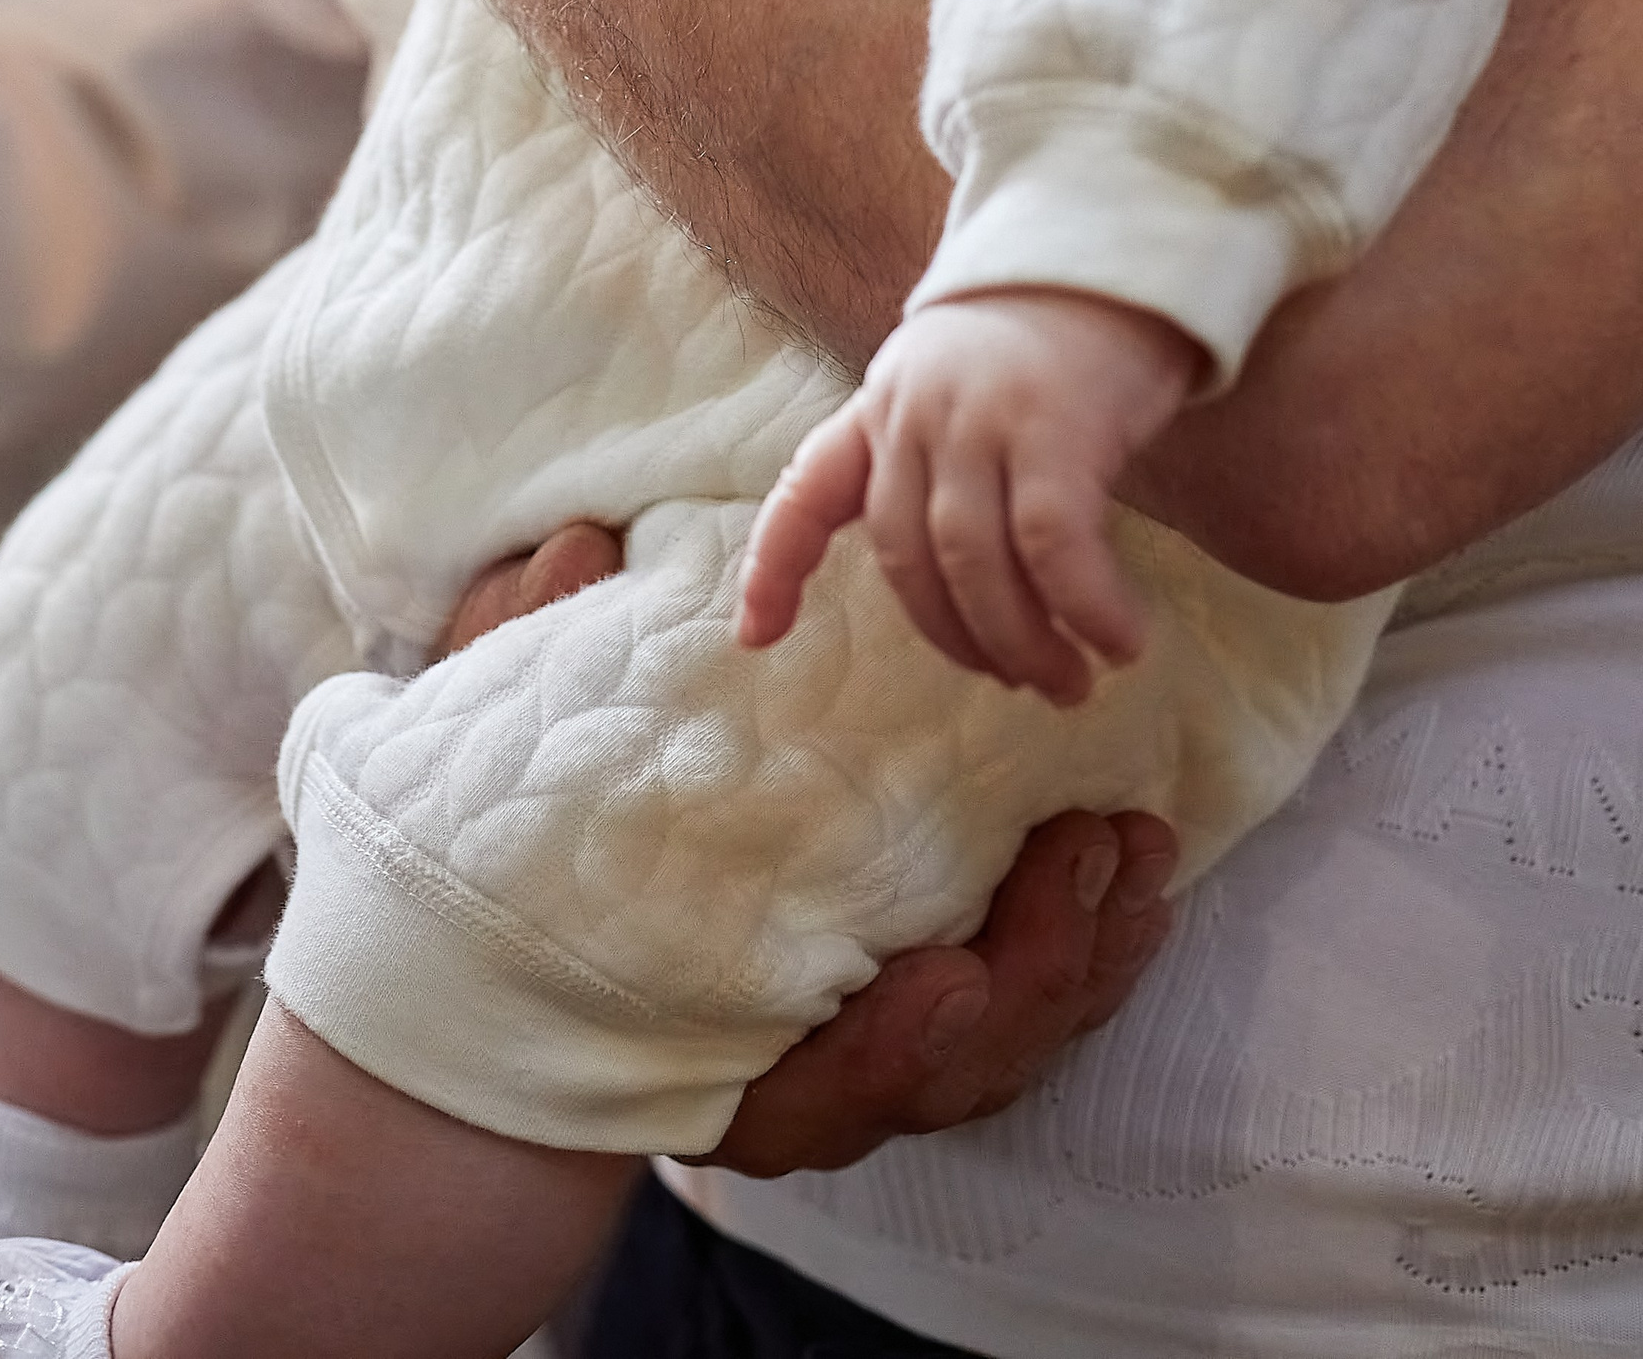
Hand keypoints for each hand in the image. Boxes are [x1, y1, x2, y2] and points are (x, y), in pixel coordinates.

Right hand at [432, 529, 1178, 1176]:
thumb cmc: (524, 861)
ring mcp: (879, 1065)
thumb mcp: (505, 752)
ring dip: (1085, 953)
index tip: (942, 982)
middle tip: (1082, 859)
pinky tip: (1136, 877)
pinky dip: (1095, 952)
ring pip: (1011, 1049)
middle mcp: (801, 1085)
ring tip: (1130, 848)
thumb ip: (534, 658)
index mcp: (697, 1061)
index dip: (889, 1056)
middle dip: (1034, 974)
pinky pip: (1040, 1012)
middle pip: (949, 1076)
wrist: (536, 972)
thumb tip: (575, 544)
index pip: (812, 1097)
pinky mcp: (944, 1020)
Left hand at [738, 289, 1205, 703]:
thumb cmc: (1060, 327)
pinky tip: (1118, 640)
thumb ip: (941, 450)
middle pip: (908, 558)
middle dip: (960, 639)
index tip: (757, 637)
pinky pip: (1054, 550)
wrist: (1127, 237)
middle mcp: (918, 410)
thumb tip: (961, 572)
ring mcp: (984, 419)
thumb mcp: (966, 377)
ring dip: (1023, 644)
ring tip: (1069, 682)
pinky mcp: (1058, 430)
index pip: (810, 488)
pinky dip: (1085, 610)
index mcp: (886, 400)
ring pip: (976, 567)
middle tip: (1020, 681)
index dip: (775, 567)